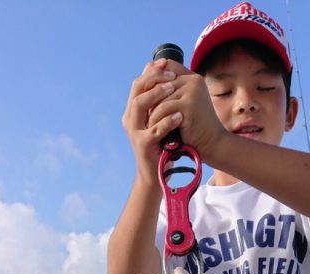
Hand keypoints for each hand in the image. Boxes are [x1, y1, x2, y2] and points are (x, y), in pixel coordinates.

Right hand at [122, 58, 182, 183]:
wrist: (156, 175)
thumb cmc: (161, 146)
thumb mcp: (159, 121)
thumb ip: (160, 104)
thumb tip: (167, 80)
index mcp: (133, 112)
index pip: (138, 84)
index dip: (151, 71)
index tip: (166, 62)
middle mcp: (130, 119)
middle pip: (136, 89)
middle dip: (154, 78)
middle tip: (172, 75)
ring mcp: (134, 132)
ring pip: (140, 104)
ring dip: (157, 94)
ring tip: (174, 90)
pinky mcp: (142, 145)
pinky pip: (154, 129)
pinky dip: (167, 121)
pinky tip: (180, 116)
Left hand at [146, 63, 226, 162]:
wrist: (212, 144)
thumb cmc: (195, 127)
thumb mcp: (183, 106)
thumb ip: (171, 92)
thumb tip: (149, 77)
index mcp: (192, 78)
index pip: (167, 67)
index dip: (154, 79)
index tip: (148, 97)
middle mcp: (193, 80)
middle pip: (160, 82)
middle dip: (149, 99)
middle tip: (142, 114)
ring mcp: (192, 91)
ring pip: (159, 96)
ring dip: (151, 111)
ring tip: (148, 124)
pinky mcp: (188, 104)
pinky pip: (163, 108)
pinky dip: (156, 120)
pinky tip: (155, 129)